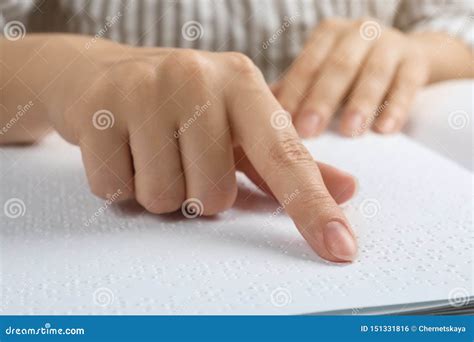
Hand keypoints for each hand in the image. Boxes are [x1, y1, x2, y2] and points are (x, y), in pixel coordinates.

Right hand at [2, 35, 357, 261]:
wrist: (103, 73)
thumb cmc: (182, 104)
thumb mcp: (237, 123)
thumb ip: (289, 161)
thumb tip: (347, 190)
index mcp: (242, 84)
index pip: (286, 158)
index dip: (313, 208)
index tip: (339, 249)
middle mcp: (197, 79)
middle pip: (213, 197)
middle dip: (197, 193)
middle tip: (182, 157)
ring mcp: (143, 91)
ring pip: (164, 199)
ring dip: (158, 190)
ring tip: (149, 151)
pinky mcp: (98, 111)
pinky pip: (117, 190)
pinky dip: (120, 184)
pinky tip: (120, 149)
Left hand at [273, 18, 429, 136]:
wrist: (407, 57)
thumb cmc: (352, 73)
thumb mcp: (323, 75)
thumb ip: (295, 91)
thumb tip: (254, 117)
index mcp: (328, 36)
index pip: (307, 64)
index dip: (295, 93)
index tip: (281, 123)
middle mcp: (357, 34)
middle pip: (338, 66)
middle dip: (322, 99)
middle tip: (308, 131)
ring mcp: (390, 44)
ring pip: (374, 72)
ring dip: (361, 103)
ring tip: (350, 132)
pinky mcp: (417, 61)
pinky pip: (408, 83)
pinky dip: (396, 107)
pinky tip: (386, 130)